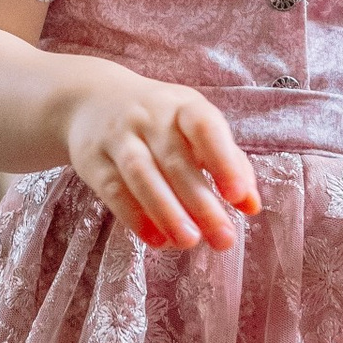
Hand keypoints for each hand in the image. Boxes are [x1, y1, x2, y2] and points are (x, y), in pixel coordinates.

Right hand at [59, 65, 260, 250]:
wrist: (90, 100)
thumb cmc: (159, 120)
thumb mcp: (194, 127)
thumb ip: (228, 162)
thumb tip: (251, 205)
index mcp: (182, 105)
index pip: (204, 127)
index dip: (222, 160)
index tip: (237, 196)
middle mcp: (149, 117)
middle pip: (175, 160)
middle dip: (201, 203)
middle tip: (223, 239)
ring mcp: (117, 136)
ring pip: (141, 174)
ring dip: (166, 211)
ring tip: (189, 242)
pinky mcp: (92, 160)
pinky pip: (113, 189)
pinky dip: (134, 216)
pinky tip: (156, 239)